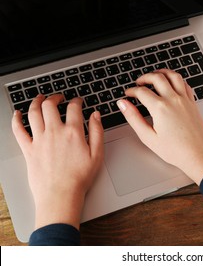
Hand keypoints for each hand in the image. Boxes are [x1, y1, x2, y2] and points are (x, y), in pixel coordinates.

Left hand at [12, 94, 103, 229]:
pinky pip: (18, 130)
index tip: (78, 101)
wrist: (60, 195)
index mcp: (73, 132)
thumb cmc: (79, 178)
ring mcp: (39, 140)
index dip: (77, 101)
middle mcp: (54, 132)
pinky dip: (16, 119)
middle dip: (55, 97)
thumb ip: (97, 132)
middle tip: (58, 97)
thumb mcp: (97, 154)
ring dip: (36, 102)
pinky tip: (17, 114)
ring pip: (33, 113)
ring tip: (39, 98)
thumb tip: (96, 116)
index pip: (74, 108)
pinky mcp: (28, 149)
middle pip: (50, 105)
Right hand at [117, 69, 202, 184]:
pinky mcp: (193, 104)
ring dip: (162, 72)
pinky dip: (177, 80)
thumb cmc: (175, 150)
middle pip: (157, 78)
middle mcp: (174, 100)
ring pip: (174, 76)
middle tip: (139, 82)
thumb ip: (134, 118)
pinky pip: (185, 84)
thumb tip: (123, 104)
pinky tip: (173, 83)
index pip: (142, 91)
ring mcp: (185, 100)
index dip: (132, 91)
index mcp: (160, 108)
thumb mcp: (148, 137)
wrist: (198, 155)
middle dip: (145, 77)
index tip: (128, 94)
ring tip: (155, 75)